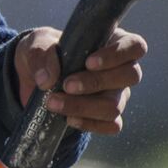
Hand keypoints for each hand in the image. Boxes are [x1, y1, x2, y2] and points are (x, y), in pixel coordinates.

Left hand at [12, 27, 146, 134]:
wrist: (32, 78)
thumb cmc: (44, 53)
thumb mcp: (37, 44)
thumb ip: (42, 54)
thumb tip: (47, 80)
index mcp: (112, 43)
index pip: (135, 46)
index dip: (117, 55)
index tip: (89, 62)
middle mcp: (120, 69)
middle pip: (131, 76)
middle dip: (96, 82)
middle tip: (66, 85)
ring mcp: (116, 95)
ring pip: (115, 105)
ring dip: (84, 106)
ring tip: (54, 103)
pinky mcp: (106, 116)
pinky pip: (112, 125)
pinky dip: (90, 124)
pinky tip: (68, 119)